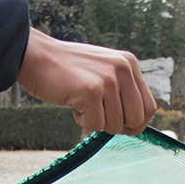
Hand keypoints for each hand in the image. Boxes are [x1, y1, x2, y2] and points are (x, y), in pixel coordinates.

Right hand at [16, 29, 157, 135]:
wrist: (35, 56)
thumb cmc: (66, 70)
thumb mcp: (103, 71)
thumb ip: (122, 90)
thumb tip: (136, 124)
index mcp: (129, 63)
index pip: (149, 107)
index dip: (136, 123)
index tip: (120, 125)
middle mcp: (123, 69)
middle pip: (137, 120)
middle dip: (117, 126)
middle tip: (97, 116)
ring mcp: (108, 79)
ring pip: (115, 125)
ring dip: (95, 121)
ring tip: (80, 101)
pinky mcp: (91, 91)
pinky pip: (95, 125)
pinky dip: (82, 120)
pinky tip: (72, 102)